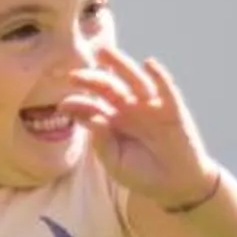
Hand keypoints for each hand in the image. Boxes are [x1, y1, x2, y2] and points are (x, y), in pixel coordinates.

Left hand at [61, 42, 215, 209]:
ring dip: (121, 65)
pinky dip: (159, 76)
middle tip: (73, 75)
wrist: (173, 184)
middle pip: (108, 88)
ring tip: (105, 52)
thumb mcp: (115, 162)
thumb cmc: (140, 173)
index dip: (78, 104)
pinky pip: (166, 89)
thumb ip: (102, 142)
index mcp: (110, 121)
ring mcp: (149, 106)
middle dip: (91, 80)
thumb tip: (92, 119)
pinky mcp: (172, 109)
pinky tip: (149, 64)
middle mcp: (128, 109)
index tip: (63, 105)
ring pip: (134, 80)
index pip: (91, 107)